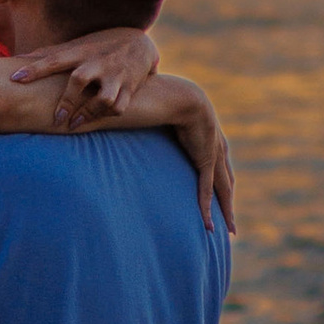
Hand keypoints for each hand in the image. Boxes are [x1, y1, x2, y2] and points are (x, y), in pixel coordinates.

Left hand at [11, 21, 159, 124]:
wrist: (141, 44)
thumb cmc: (100, 46)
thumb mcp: (78, 45)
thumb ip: (51, 53)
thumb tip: (19, 58)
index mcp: (81, 51)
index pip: (53, 59)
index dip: (34, 69)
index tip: (15, 79)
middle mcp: (98, 62)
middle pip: (79, 79)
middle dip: (67, 100)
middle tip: (56, 118)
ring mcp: (115, 75)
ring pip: (103, 98)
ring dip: (88, 114)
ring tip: (74, 124)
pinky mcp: (130, 87)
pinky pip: (119, 107)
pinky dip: (107, 115)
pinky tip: (96, 119)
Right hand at [131, 75, 234, 229]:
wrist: (168, 91)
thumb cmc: (150, 98)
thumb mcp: (143, 116)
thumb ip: (124, 124)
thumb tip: (93, 125)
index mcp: (200, 133)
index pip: (213, 162)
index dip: (215, 182)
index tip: (215, 199)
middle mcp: (211, 142)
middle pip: (224, 179)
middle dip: (227, 202)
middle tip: (230, 225)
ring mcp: (211, 150)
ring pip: (222, 187)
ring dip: (225, 211)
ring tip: (228, 232)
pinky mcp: (205, 157)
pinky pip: (207, 188)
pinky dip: (206, 208)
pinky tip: (209, 228)